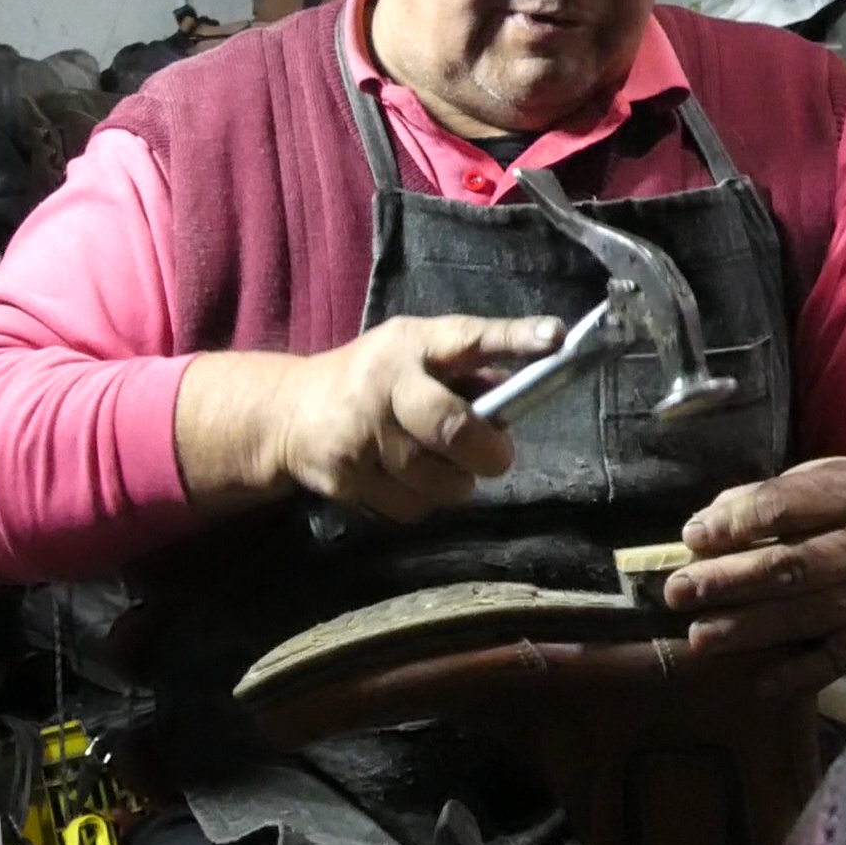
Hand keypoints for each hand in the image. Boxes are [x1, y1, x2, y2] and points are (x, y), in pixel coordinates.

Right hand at [271, 314, 563, 521]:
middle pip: (452, 427)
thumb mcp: (414, 358)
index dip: (513, 337)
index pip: (467, 336)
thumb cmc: (373, 382)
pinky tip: (405, 481)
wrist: (290, 412)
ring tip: (439, 465)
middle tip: (496, 457)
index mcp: (409, 343)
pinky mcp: (345, 476)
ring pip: (438, 481)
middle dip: (487, 452)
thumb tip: (514, 406)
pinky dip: (421, 502)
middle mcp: (383, 383)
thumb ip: (465, 375)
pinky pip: (411, 508)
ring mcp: (360, 433)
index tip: (555, 338)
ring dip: (454, 483)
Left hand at [662, 458, 845, 698]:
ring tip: (699, 636)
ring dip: (747, 629)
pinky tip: (758, 683)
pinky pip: (835, 661)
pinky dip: (797, 676)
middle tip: (678, 591)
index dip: (736, 522)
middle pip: (790, 566)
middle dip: (728, 581)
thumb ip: (766, 496)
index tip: (692, 536)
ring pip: (805, 616)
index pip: (786, 506)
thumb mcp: (822, 478)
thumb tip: (704, 528)